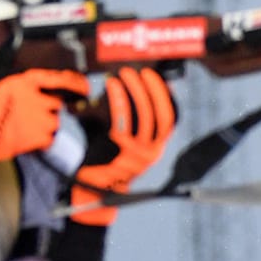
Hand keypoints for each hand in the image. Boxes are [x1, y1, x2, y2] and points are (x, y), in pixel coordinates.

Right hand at [0, 62, 89, 175]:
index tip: (85, 86)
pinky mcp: (38, 138)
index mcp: (24, 79)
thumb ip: (10, 63)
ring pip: (54, 120)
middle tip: (28, 114)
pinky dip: (40, 139)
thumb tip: (17, 41)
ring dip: (44, 124)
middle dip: (47, 108)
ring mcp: (38, 118)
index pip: (59, 78)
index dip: (75, 82)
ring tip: (22, 126)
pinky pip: (49, 137)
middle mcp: (35, 97)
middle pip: (56, 102)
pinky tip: (23, 136)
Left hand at [70, 67, 177, 224]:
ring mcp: (137, 155)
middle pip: (158, 116)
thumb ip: (130, 120)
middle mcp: (151, 153)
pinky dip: (118, 101)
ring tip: (122, 75)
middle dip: (150, 89)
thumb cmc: (102, 158)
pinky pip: (122, 122)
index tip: (155, 78)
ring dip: (134, 91)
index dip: (165, 97)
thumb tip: (132, 90)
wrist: (91, 188)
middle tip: (136, 72)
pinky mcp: (120, 154)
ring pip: (143, 117)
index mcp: (155, 149)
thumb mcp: (122, 141)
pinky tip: (111, 87)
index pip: (169, 120)